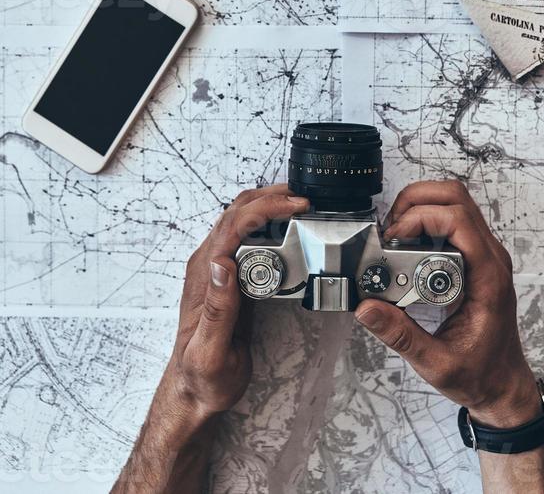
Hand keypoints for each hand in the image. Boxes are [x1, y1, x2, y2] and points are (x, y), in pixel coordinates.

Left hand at [165, 184, 308, 423]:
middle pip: (236, 211)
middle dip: (270, 197)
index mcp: (204, 275)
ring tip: (299, 204)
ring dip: (268, 203)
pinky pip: (246, 235)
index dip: (264, 209)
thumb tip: (222, 264)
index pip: (232, 225)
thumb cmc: (203, 376)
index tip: (294, 206)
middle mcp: (208, 265)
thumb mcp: (211, 351)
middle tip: (304, 199)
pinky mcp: (230, 276)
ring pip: (240, 218)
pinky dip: (267, 220)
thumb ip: (217, 309)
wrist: (196, 390)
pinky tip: (286, 224)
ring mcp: (217, 268)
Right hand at [355, 181, 540, 427]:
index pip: (458, 220)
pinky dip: (426, 219)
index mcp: (488, 277)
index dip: (420, 218)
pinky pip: (453, 220)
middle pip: (457, 197)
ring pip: (456, 202)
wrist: (503, 384)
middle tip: (391, 228)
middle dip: (417, 201)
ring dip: (421, 206)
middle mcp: (490, 258)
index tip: (394, 238)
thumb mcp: (437, 363)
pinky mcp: (476, 258)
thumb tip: (367, 308)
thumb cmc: (481, 374)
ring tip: (396, 233)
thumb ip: (401, 336)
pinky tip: (407, 243)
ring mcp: (485, 254)